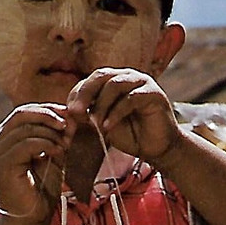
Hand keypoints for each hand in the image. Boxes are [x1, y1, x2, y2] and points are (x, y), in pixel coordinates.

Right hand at [0, 103, 73, 221]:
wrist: (33, 218)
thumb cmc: (42, 189)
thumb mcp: (54, 155)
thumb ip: (59, 136)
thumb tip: (71, 117)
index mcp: (8, 139)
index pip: (24, 112)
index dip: (47, 109)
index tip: (68, 115)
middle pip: (21, 114)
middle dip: (48, 115)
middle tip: (67, 123)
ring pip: (25, 128)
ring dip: (50, 133)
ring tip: (64, 145)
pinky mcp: (4, 166)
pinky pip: (26, 144)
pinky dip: (46, 144)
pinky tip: (57, 152)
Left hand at [67, 68, 181, 163]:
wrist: (157, 148)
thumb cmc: (130, 135)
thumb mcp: (103, 123)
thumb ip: (89, 114)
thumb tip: (69, 111)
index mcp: (114, 80)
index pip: (90, 81)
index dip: (77, 96)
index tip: (68, 115)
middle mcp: (127, 77)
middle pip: (100, 76)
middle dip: (84, 94)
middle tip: (74, 112)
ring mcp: (142, 82)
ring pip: (114, 84)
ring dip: (100, 105)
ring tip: (94, 124)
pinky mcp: (153, 94)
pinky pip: (130, 99)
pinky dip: (115, 113)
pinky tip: (107, 126)